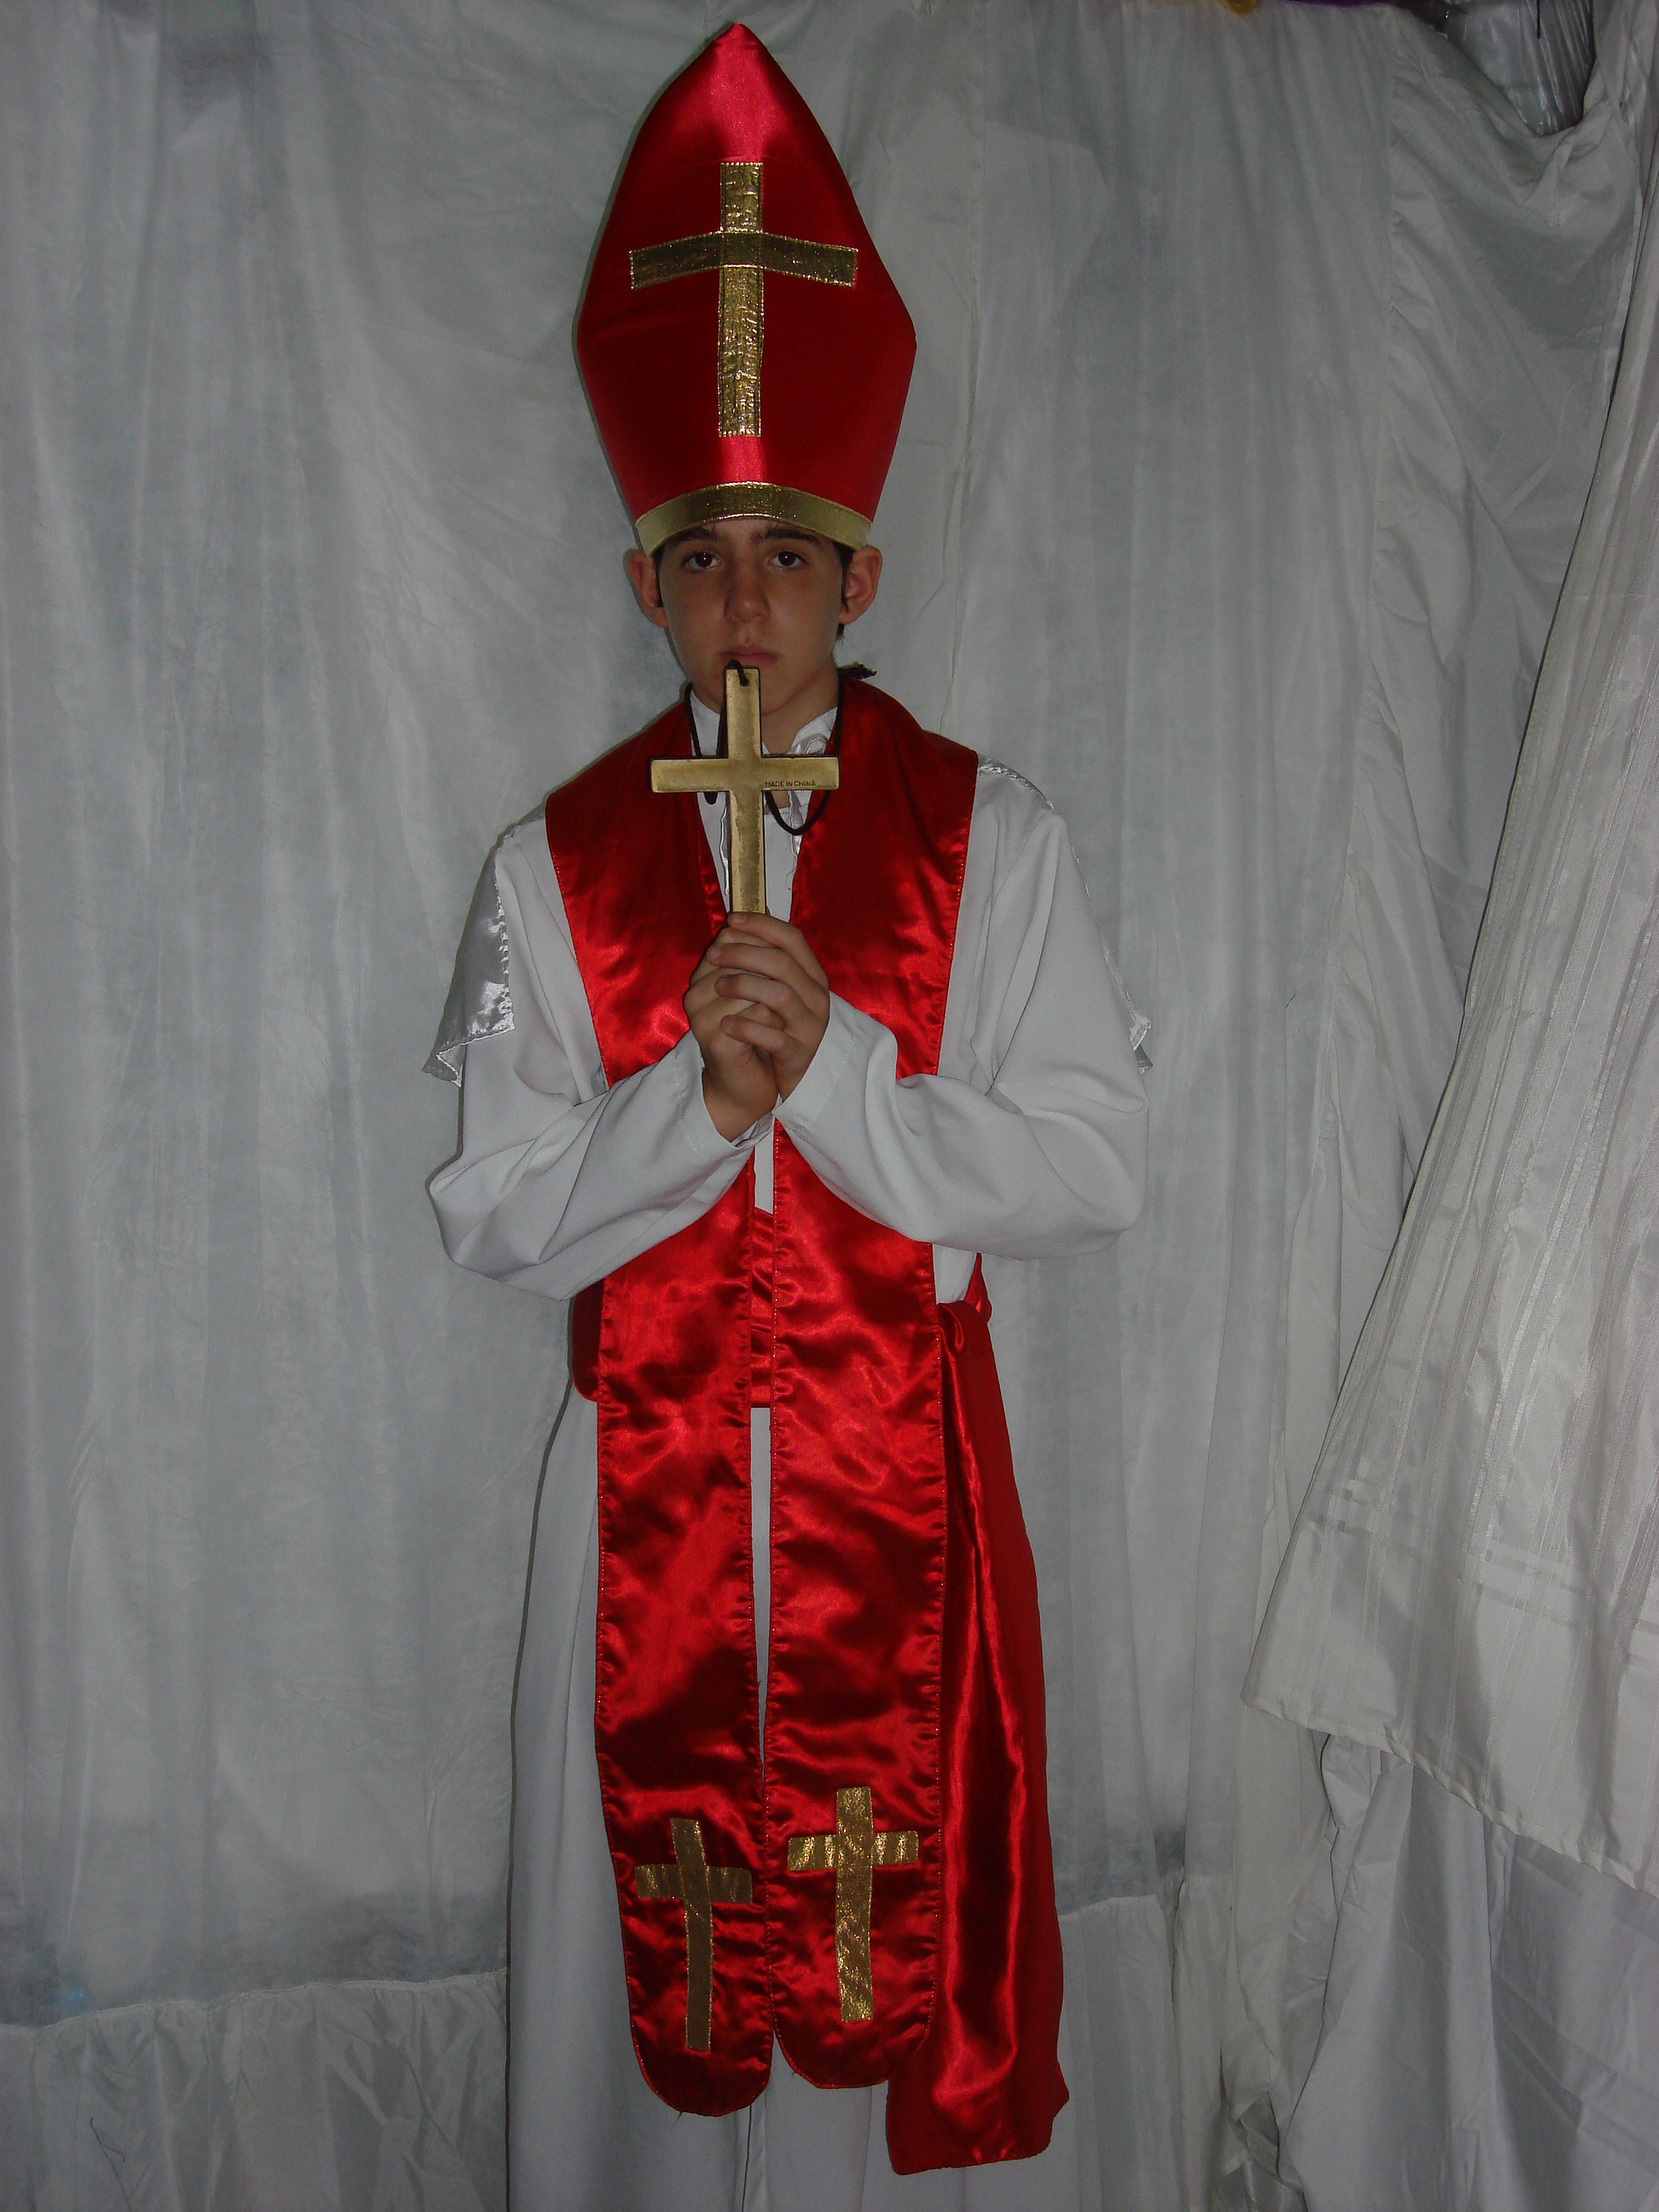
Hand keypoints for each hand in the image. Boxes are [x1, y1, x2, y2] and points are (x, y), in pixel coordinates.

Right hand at [685, 939, 778, 1139]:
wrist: (742, 1086)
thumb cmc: (752, 1036)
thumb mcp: (754, 993)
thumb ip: (756, 957)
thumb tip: (769, 912)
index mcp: (702, 977)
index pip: (730, 938)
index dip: (763, 941)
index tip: (787, 958)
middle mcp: (696, 993)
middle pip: (739, 958)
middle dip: (772, 967)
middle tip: (794, 982)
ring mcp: (703, 1017)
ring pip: (749, 985)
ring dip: (776, 994)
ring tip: (788, 1010)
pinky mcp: (717, 1040)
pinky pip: (753, 1015)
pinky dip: (773, 1019)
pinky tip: (782, 1027)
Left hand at [704, 916, 829, 1102]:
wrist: (791, 1076)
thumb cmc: (779, 1025)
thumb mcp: (777, 989)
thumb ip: (763, 958)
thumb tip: (736, 921)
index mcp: (813, 975)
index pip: (792, 938)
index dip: (762, 925)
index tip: (731, 920)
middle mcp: (817, 997)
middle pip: (782, 964)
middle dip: (743, 954)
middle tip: (713, 954)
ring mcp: (810, 1026)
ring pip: (780, 996)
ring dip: (744, 986)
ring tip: (717, 987)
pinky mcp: (798, 1053)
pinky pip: (774, 1037)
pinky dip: (747, 1028)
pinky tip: (725, 1024)